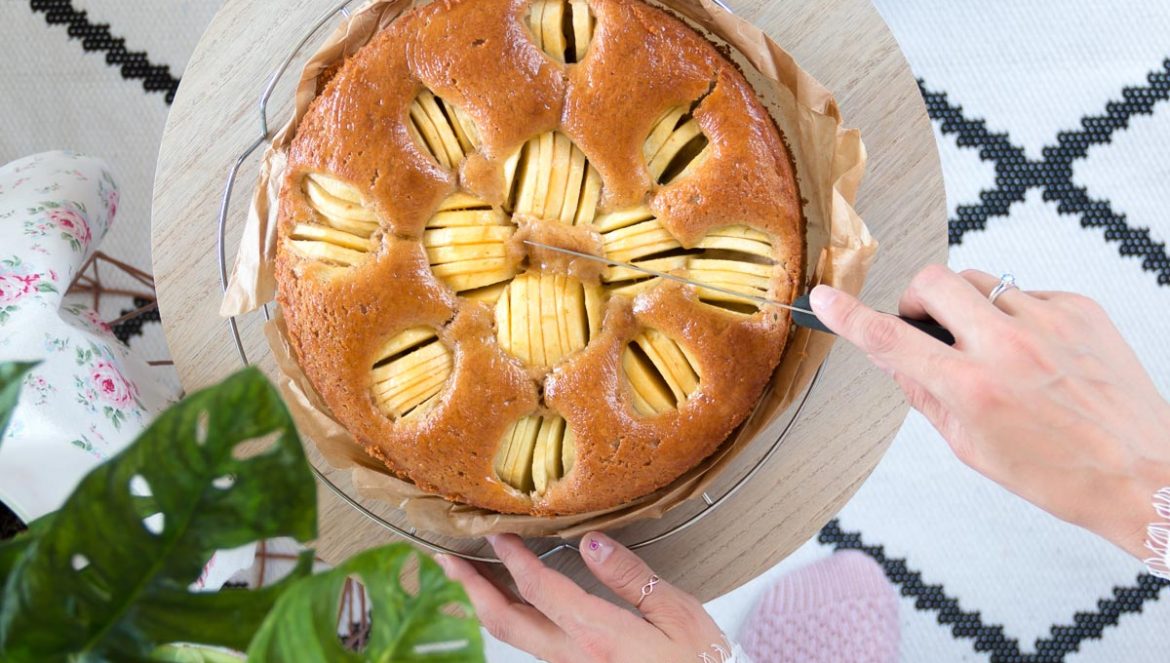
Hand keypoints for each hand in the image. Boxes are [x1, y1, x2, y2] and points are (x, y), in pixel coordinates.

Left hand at [435, 532, 728, 661]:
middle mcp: (573, 659)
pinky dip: (517, 619)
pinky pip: (537, 646)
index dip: (512, 557)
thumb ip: (630, 578)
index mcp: (598, 637)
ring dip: (490, 604)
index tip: (494, 531)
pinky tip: (517, 602)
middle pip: (506, 622)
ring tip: (471, 575)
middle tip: (445, 559)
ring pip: (517, 637)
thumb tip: (589, 541)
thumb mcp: (679, 616)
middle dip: (472, 588)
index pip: (540, 589)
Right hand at [809, 266, 1169, 557]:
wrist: (1144, 471)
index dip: (849, 317)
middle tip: (930, 327)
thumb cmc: (1059, 473)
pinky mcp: (1080, 309)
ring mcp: (1048, 322)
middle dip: (918, 300)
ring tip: (996, 349)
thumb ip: (925, 395)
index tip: (825, 298)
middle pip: (932, 283)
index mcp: (973, 390)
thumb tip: (891, 355)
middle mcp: (1007, 348)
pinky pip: (1026, 294)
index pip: (891, 340)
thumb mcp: (973, 448)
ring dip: (970, 308)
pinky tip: (1040, 356)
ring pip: (979, 282)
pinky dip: (1019, 317)